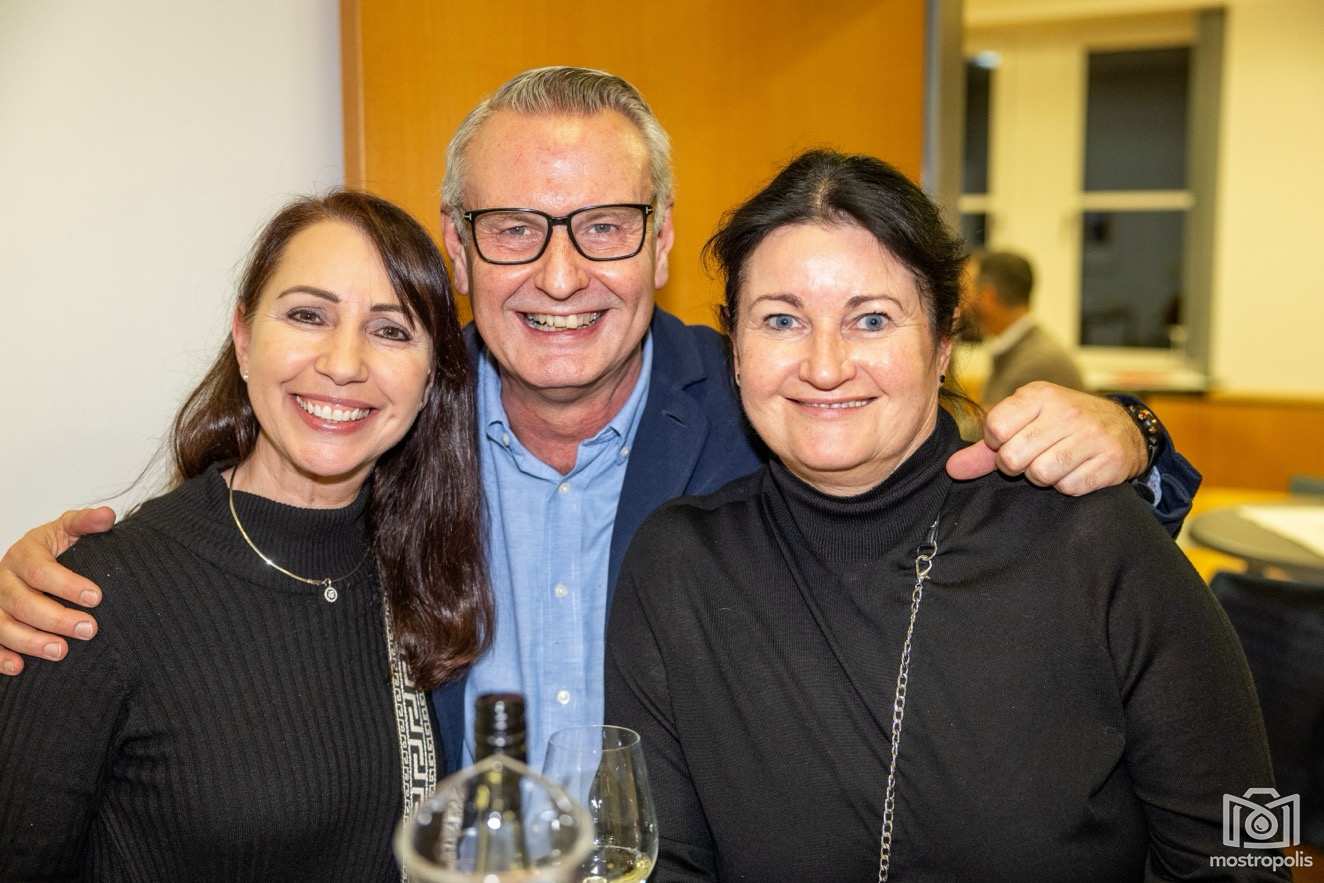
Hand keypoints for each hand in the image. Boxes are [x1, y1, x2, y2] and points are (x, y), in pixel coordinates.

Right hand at [0, 507, 114, 675]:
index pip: (40, 570)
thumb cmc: (53, 549)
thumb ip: (85, 523)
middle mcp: (2, 579)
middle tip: (89, 629)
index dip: (67, 585)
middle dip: (55, 618)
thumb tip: (108, 515)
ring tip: (62, 652)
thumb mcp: (67, 530)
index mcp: (23, 554)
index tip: (97, 597)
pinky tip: (20, 667)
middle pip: (21, 601)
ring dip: (31, 641)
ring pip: (2, 625)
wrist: (30, 563)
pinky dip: (1, 657)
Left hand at [946, 382, 1147, 494]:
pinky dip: (1067, 485)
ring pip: (1040, 474)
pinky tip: (1076, 470)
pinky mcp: (1109, 461)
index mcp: (1039, 395)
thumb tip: (951, 469)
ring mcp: (1091, 436)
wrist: (1124, 429)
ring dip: (1042, 477)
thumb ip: (985, 448)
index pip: (995, 427)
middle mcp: (1066, 411)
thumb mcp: (1025, 423)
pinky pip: (1068, 487)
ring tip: (1054, 462)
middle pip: (1013, 458)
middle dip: (1017, 465)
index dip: (997, 444)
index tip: (1011, 441)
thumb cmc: (1063, 425)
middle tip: (1033, 456)